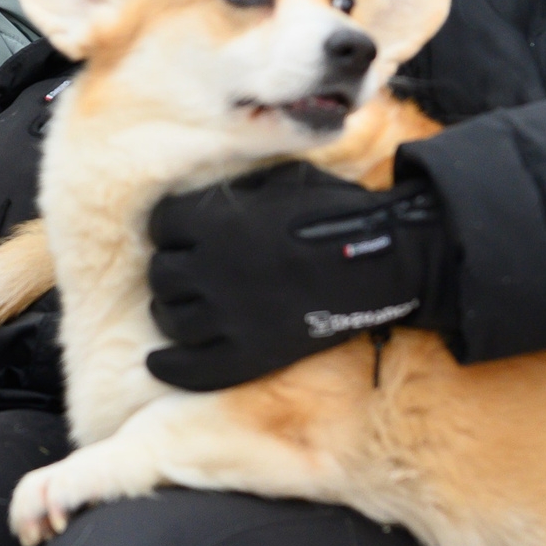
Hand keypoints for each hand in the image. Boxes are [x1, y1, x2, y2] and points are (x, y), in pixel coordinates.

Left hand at [144, 164, 454, 392]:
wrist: (385, 257)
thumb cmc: (336, 209)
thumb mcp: (279, 177)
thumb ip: (236, 189)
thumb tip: (209, 194)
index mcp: (215, 222)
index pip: (161, 223)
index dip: (171, 225)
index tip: (184, 230)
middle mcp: (212, 269)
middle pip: (161, 273)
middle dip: (171, 268)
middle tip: (191, 269)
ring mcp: (231, 316)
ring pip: (171, 318)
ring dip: (172, 310)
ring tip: (185, 307)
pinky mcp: (252, 354)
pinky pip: (194, 368)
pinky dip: (171, 367)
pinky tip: (159, 362)